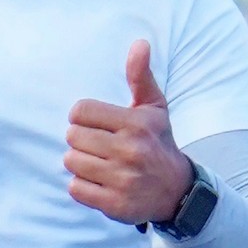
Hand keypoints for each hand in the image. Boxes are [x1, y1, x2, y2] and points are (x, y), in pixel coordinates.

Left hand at [64, 38, 192, 225]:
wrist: (176, 190)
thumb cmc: (157, 142)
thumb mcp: (154, 107)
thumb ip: (141, 75)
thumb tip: (139, 43)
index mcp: (136, 124)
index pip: (80, 111)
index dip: (83, 117)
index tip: (95, 124)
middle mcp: (130, 151)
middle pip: (73, 137)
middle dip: (82, 140)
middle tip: (99, 145)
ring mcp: (122, 180)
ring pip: (71, 162)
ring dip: (80, 163)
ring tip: (99, 163)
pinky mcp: (115, 204)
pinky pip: (75, 189)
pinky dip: (82, 186)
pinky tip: (99, 182)